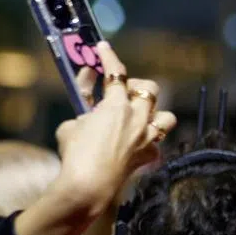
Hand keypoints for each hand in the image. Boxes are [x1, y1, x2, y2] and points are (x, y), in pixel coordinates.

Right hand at [15, 44, 175, 234]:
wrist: (88, 187)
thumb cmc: (75, 155)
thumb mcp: (69, 128)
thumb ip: (82, 115)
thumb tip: (87, 116)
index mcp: (116, 106)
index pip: (115, 72)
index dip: (108, 57)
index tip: (103, 47)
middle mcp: (137, 118)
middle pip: (149, 89)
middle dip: (136, 86)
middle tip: (122, 91)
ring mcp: (145, 138)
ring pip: (166, 117)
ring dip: (155, 114)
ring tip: (141, 118)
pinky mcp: (146, 158)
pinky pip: (157, 146)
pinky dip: (149, 145)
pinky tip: (137, 147)